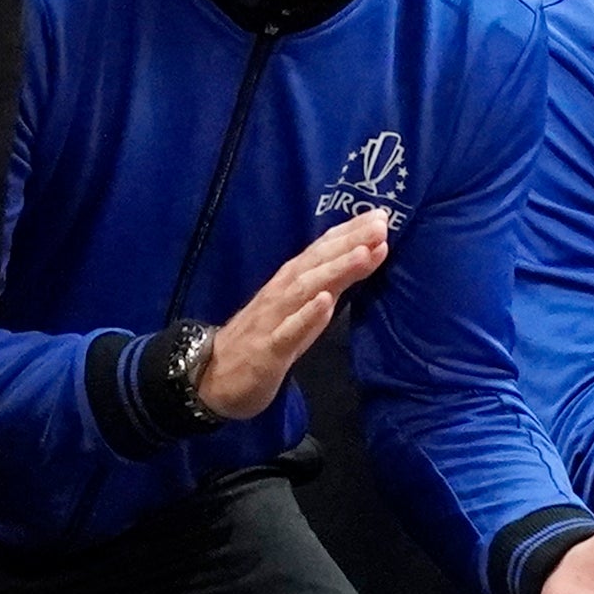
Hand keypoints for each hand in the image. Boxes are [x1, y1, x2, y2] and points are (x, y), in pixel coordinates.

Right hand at [195, 211, 388, 423]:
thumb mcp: (298, 312)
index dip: (350, 234)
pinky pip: (287, 332)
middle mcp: (280, 294)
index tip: (381, 216)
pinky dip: (307, 316)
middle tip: (382, 224)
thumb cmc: (260, 342)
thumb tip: (357, 264)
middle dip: (350, 242)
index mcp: (289, 284)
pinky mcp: (267, 350)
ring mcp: (272, 320)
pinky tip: (326, 302)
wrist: (211, 378)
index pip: (321, 252)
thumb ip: (324, 289)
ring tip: (364, 253)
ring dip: (335, 270)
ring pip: (305, 289)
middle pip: (317, 263)